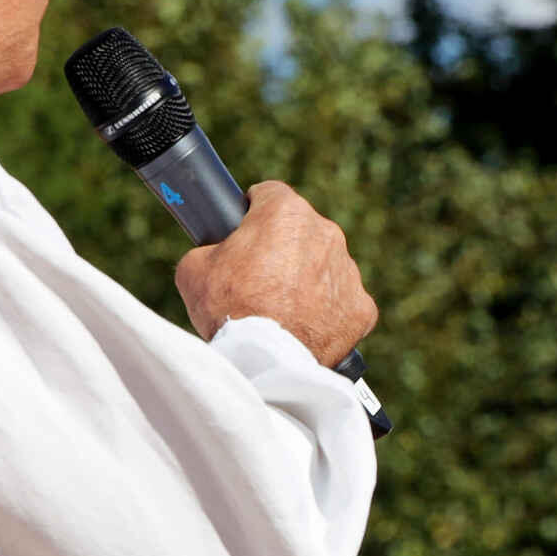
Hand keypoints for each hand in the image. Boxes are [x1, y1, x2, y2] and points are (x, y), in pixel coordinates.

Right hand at [174, 182, 376, 361]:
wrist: (265, 361)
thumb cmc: (228, 309)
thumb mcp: (194, 269)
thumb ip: (210, 249)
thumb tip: (216, 254)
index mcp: (285, 213)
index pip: (270, 195)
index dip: (254, 211)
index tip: (246, 229)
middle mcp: (325, 233)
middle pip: (301, 232)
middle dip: (281, 249)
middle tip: (257, 279)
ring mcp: (348, 271)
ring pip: (324, 266)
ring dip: (306, 280)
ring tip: (279, 310)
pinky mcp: (362, 308)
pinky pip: (342, 303)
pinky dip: (326, 313)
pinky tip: (304, 328)